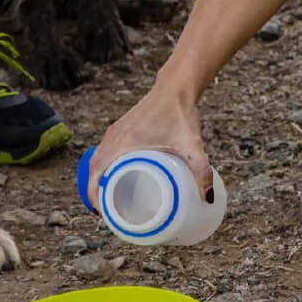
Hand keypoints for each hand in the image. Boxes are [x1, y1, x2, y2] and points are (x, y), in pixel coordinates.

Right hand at [87, 81, 212, 209]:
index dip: (93, 194)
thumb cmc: (180, 113)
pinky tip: (112, 175)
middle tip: (107, 211)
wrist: (175, 88)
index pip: (96, 172)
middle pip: (92, 168)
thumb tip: (208, 197)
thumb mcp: (192, 145)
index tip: (102, 212)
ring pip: (96, 159)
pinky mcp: (119, 128)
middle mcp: (114, 137)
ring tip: (108, 198)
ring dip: (96, 178)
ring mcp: (114, 131)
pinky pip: (102, 150)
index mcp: (123, 142)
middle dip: (94, 191)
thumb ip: (202, 171)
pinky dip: (101, 165)